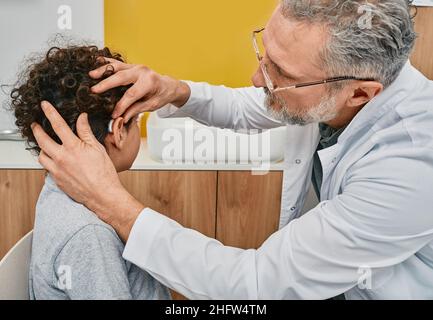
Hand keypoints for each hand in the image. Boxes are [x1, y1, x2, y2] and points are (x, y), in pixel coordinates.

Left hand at [32, 101, 143, 240]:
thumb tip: (81, 118)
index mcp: (73, 147)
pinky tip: (54, 160)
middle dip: (37, 130)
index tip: (44, 106)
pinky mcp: (56, 180)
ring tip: (46, 144)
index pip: (58, 124)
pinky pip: (46, 167)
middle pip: (41, 139)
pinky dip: (48, 161)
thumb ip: (86, 132)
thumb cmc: (104, 173)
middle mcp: (61, 157)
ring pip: (41, 155)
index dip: (50, 112)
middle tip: (36, 125)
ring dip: (42, 148)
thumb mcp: (97, 148)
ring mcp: (57, 170)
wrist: (102, 194)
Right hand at [89, 58, 190, 121]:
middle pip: (121, 78)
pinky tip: (96, 61)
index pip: (131, 95)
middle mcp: (142, 71)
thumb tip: (122, 118)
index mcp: (149, 82)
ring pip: (117, 67)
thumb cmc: (161, 95)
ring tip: (91, 74)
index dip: (121, 105)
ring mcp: (136, 66)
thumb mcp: (152, 105)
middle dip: (106, 84)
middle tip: (94, 90)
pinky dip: (106, 62)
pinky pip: (117, 63)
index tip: (114, 114)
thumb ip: (136, 110)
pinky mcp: (131, 66)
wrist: (168, 85)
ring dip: (103, 70)